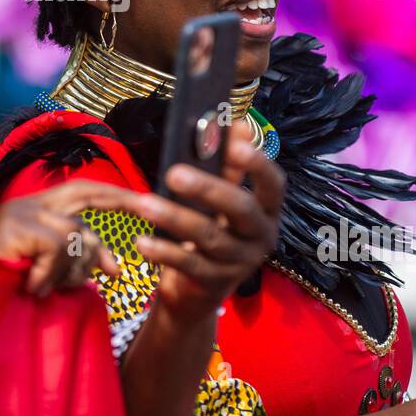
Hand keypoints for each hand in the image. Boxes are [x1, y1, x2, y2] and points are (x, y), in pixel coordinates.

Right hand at [0, 182, 144, 295]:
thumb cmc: (2, 286)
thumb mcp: (49, 272)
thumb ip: (78, 262)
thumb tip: (117, 270)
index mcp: (37, 210)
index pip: (82, 191)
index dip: (113, 194)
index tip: (144, 201)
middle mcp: (30, 204)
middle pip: (85, 191)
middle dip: (121, 198)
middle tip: (149, 207)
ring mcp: (22, 212)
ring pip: (76, 233)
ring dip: (72, 268)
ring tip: (48, 286)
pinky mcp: (17, 226)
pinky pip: (58, 247)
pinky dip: (52, 273)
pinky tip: (34, 287)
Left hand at [128, 135, 282, 322]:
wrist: (196, 292)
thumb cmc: (211, 231)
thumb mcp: (220, 202)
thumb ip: (227, 168)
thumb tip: (235, 123)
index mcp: (267, 210)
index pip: (274, 184)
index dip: (258, 164)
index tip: (235, 144)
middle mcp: (261, 236)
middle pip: (240, 209)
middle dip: (208, 189)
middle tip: (174, 173)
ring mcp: (240, 263)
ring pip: (209, 237)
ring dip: (174, 218)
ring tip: (143, 204)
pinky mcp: (215, 284)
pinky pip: (189, 265)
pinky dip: (164, 252)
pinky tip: (141, 241)